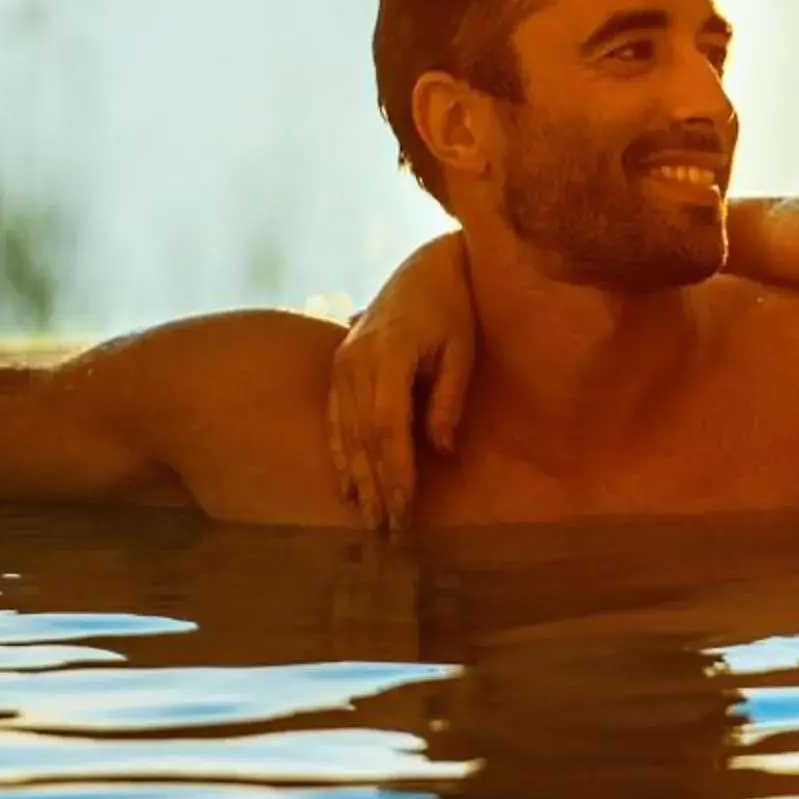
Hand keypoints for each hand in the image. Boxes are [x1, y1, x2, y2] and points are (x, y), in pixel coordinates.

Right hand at [326, 235, 477, 531]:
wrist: (425, 267)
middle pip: (364, 437)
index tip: (407, 509)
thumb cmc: (453, 307)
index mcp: (387, 354)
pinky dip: (342, 453)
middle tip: (390, 531)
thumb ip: (450, 398)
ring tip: (369, 520)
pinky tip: (349, 485)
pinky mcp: (339, 366)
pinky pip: (336, 418)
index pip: (389, 427)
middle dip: (377, 486)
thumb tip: (443, 451)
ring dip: (358, 478)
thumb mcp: (462, 349)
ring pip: (346, 432)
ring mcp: (342, 364)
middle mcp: (355, 361)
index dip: (397, 471)